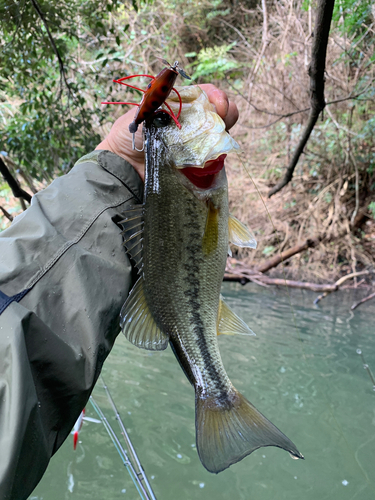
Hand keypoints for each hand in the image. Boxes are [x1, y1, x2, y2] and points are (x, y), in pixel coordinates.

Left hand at [96, 84, 238, 180]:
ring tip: (212, 141)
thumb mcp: (144, 111)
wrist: (124, 165)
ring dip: (222, 135)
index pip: (208, 94)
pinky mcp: (195, 163)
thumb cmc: (129, 136)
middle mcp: (191, 121)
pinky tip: (208, 157)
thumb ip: (163, 100)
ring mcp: (195, 143)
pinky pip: (214, 158)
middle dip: (227, 114)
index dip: (218, 96)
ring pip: (222, 135)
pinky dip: (216, 156)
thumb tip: (183, 94)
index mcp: (180, 104)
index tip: (218, 106)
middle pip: (222, 113)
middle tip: (220, 122)